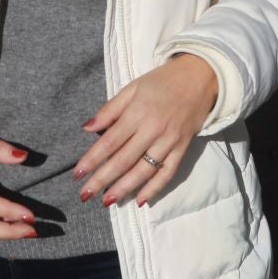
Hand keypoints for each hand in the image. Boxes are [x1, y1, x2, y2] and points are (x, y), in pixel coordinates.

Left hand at [74, 54, 218, 208]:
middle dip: (102, 179)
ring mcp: (169, 141)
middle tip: (85, 195)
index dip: (92, 159)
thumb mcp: (132, 88)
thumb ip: (110, 110)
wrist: (200, 77)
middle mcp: (152, 130)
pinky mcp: (182, 149)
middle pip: (123, 160)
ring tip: (107, 201)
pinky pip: (167, 173)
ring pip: (144, 170)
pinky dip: (154, 188)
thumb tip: (87, 128)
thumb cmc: (161, 82)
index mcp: (137, 113)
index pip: (110, 142)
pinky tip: (140, 200)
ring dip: (124, 188)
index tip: (77, 174)